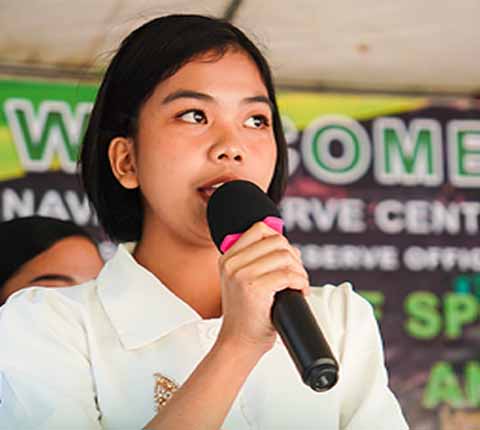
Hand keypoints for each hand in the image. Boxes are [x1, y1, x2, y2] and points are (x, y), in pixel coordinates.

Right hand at [216, 221, 309, 354]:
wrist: (239, 342)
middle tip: (296, 275)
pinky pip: (288, 275)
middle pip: (277, 241)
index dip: (280, 240)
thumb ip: (259, 260)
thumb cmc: (246, 315)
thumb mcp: (243, 281)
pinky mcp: (254, 287)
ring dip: (299, 271)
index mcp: (228, 258)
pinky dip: (300, 282)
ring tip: (298, 284)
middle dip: (294, 257)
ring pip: (285, 256)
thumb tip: (290, 246)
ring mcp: (241, 274)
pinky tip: (299, 291)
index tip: (286, 258)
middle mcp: (232, 263)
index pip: (260, 229)